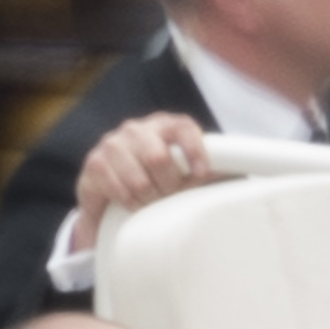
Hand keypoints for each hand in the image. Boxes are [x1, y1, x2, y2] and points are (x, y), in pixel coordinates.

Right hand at [74, 112, 214, 241]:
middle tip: (171, 196)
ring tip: (154, 202)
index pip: (184, 128)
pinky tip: (135, 203)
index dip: (195, 151)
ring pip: (138, 179)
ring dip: (149, 198)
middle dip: (169, 185)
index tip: (203, 175)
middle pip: (159, 158)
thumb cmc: (164, 179)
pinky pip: (117, 189)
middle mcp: (137, 128)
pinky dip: (130, 202)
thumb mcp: (189, 171)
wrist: (118, 192)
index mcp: (166, 125)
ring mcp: (112, 143)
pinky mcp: (94, 163)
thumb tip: (235, 171)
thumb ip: (211, 168)